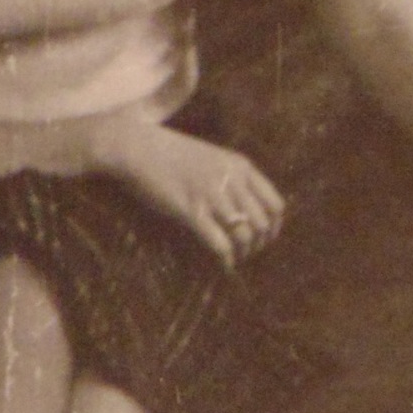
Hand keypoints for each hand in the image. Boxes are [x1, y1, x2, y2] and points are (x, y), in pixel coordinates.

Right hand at [84, 115, 285, 270]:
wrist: (137, 147)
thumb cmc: (169, 152)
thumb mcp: (211, 156)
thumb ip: (231, 176)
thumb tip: (245, 206)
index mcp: (240, 165)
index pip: (275, 203)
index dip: (274, 226)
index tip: (265, 237)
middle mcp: (231, 180)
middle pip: (262, 223)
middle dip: (259, 244)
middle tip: (248, 252)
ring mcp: (211, 196)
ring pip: (244, 235)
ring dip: (243, 253)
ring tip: (234, 258)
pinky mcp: (191, 211)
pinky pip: (219, 243)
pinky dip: (226, 259)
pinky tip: (224, 266)